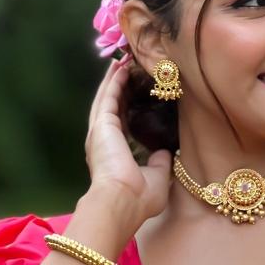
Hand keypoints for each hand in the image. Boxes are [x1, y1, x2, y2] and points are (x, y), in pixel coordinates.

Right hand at [84, 58, 171, 222]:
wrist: (122, 202)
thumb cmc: (139, 198)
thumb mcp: (157, 178)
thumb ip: (160, 163)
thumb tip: (165, 152)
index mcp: (114, 155)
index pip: (120, 124)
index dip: (126, 105)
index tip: (134, 91)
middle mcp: (103, 142)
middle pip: (110, 106)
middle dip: (117, 87)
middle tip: (124, 67)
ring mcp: (99, 132)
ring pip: (106, 98)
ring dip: (113, 80)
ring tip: (120, 62)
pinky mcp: (101, 125)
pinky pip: (108, 98)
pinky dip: (114, 82)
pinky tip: (120, 68)